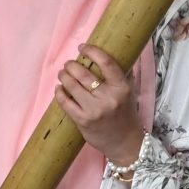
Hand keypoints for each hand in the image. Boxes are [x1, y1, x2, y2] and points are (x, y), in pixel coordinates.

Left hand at [55, 43, 144, 167]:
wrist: (125, 142)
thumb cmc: (126, 114)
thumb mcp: (129, 93)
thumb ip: (121, 75)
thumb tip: (110, 54)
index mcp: (122, 88)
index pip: (107, 63)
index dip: (92, 51)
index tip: (83, 47)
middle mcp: (108, 98)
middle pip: (84, 74)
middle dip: (72, 65)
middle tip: (68, 64)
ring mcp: (94, 110)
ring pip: (72, 86)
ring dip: (64, 76)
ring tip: (62, 73)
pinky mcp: (82, 121)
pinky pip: (65, 103)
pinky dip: (59, 93)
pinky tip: (59, 88)